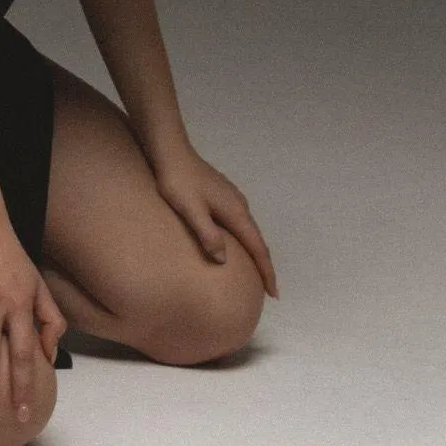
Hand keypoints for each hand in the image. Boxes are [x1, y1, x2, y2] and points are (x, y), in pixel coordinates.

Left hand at [150, 141, 278, 297]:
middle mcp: (239, 205)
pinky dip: (244, 238)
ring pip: (249, 230)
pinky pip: (240, 223)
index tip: (274, 293)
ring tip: (254, 271)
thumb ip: (208, 235)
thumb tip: (223, 260)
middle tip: (267, 289)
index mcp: (235, 212)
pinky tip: (235, 243)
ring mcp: (232, 197)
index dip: (266, 271)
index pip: (257, 247)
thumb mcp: (191, 211)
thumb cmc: (178, 183)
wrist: (171, 152)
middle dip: (264, 265)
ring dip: (254, 251)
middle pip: (257, 240)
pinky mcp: (223, 194)